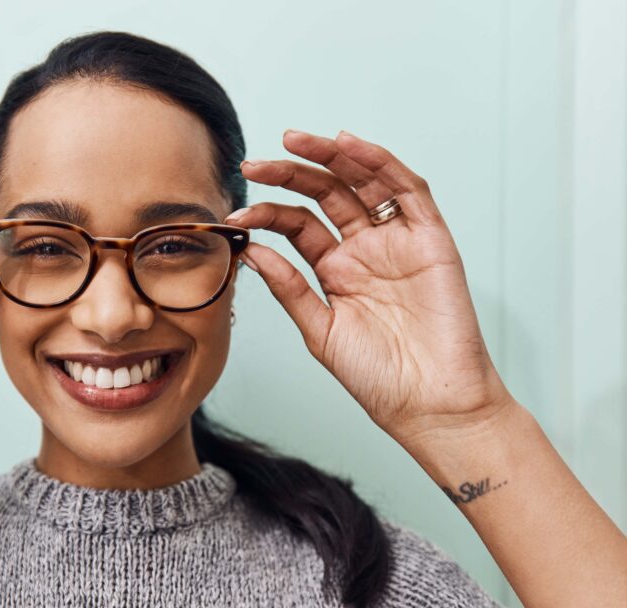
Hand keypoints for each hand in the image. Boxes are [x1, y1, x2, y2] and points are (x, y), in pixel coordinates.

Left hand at [227, 129, 514, 447]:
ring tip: (293, 142)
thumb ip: (290, 289)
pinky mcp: (432, 241)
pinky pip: (408, 191)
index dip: (268, 212)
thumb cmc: (379, 378)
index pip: (299, 224)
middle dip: (289, 174)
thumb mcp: (320, 331)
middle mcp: (366, 250)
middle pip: (326, 195)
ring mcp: (399, 242)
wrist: (429, 405)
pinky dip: (381, 164)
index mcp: (337, 270)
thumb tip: (252, 251)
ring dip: (331, 157)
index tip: (236, 214)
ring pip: (364, 182)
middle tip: (253, 164)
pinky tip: (350, 147)